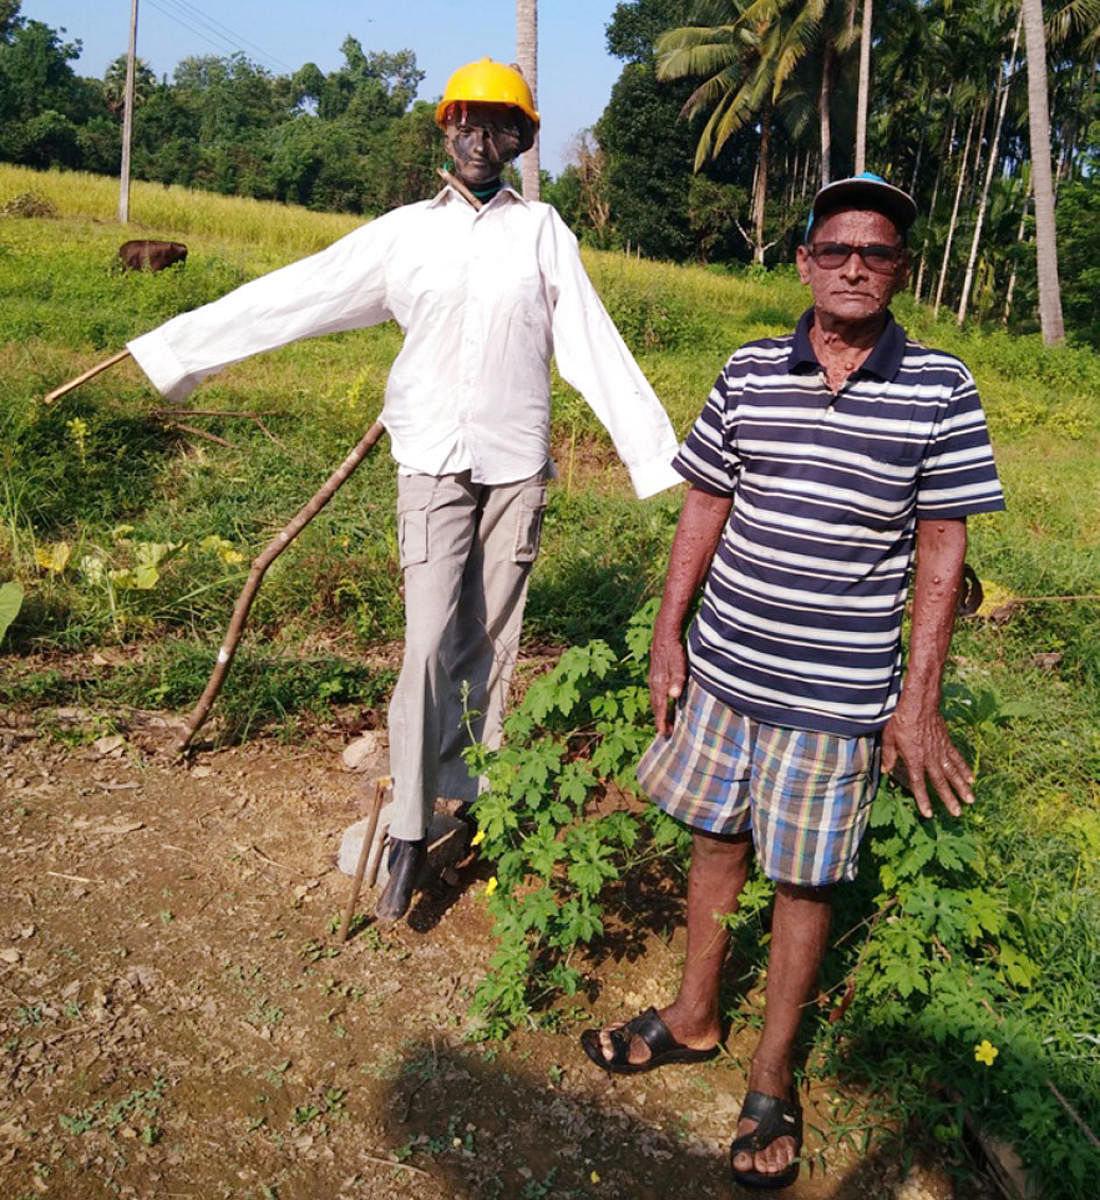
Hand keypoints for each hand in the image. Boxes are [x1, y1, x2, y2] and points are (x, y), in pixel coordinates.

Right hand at [648, 623, 686, 735]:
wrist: (664, 633)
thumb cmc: (674, 648)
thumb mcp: (679, 663)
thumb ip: (678, 679)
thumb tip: (674, 697)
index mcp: (659, 683)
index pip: (661, 706)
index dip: (662, 720)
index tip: (663, 733)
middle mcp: (654, 683)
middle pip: (656, 705)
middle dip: (660, 719)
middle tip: (665, 733)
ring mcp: (653, 678)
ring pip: (655, 699)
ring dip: (659, 711)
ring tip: (664, 722)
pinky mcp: (655, 674)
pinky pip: (656, 692)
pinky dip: (659, 701)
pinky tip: (664, 703)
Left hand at [881, 703, 973, 817]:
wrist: (918, 703)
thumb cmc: (900, 720)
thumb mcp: (889, 738)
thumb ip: (889, 756)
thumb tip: (886, 771)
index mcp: (914, 759)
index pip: (918, 784)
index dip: (923, 799)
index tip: (928, 814)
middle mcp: (929, 758)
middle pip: (940, 782)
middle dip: (949, 799)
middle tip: (957, 813)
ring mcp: (940, 751)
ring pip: (953, 772)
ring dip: (962, 787)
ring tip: (970, 801)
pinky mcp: (947, 743)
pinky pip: (957, 758)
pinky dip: (964, 769)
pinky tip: (971, 779)